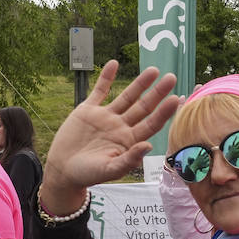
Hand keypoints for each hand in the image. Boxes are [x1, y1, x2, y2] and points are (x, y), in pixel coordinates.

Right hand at [40, 62, 179, 212]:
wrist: (63, 170)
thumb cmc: (88, 175)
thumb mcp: (109, 170)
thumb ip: (129, 160)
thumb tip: (148, 147)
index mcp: (130, 141)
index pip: (151, 124)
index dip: (164, 112)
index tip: (176, 98)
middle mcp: (121, 127)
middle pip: (144, 107)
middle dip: (157, 93)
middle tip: (172, 77)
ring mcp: (106, 117)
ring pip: (127, 97)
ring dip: (140, 83)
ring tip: (154, 70)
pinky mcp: (88, 110)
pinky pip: (99, 91)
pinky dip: (106, 78)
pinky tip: (114, 64)